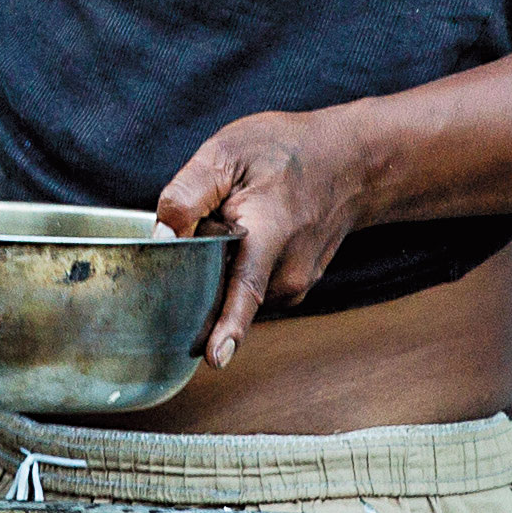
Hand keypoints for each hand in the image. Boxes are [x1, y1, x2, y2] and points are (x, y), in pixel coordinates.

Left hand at [155, 109, 370, 366]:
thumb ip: (188, 194)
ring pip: (232, 292)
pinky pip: (246, 290)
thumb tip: (161, 238)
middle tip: (219, 217)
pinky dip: (237, 269)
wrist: (350, 164)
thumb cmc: (285, 153)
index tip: (216, 360)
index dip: (228, 327)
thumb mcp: (228, 152)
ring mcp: (294, 286)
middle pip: (220, 292)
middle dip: (199, 269)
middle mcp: (286, 271)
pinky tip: (252, 236)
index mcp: (269, 233)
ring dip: (220, 267)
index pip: (245, 289)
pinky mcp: (293, 293)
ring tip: (241, 221)